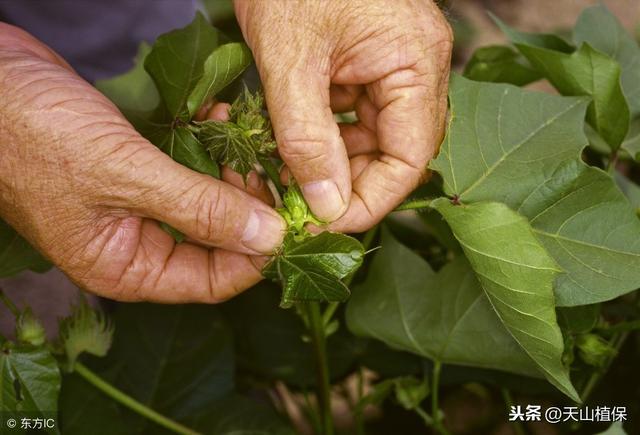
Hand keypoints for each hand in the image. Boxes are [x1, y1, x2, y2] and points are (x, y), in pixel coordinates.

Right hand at [0, 24, 284, 302]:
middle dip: (250, 209)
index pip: (212, 281)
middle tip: (275, 173)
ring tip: (249, 142)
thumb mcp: (125, 176)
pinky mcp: (141, 170)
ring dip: (232, 173)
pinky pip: (190, 169)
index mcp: (126, 267)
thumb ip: (199, 209)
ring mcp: (140, 206)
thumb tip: (267, 237)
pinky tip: (219, 120)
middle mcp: (137, 244)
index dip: (257, 256)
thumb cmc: (34, 136)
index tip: (291, 223)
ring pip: (208, 202)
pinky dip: (209, 149)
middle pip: (217, 242)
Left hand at [235, 0, 451, 231]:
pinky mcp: (368, 64)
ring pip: (372, 140)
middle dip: (347, 186)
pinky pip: (354, 118)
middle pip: (395, 154)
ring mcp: (394, 66)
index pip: (410, 157)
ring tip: (289, 180)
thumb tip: (328, 207)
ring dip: (333, 166)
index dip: (370, 200)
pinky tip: (293, 149)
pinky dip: (325, 139)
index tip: (324, 224)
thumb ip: (308, 139)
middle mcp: (417, 68)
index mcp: (416, 62)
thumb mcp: (290, 61)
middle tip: (300, 209)